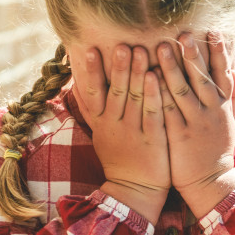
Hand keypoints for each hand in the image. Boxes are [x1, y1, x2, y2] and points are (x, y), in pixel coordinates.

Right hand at [73, 44, 169, 222]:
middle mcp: (115, 125)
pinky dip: (153, 95)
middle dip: (119, 66)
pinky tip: (155, 77)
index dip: (92, 71)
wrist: (135, 191)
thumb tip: (79, 86)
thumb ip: (95, 111)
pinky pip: (152, 114)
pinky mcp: (153, 140)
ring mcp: (134, 132)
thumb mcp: (102, 135)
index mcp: (102, 123)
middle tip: (122, 43)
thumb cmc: (121, 159)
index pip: (93, 92)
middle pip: (116, 90)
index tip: (91, 50)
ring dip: (136, 73)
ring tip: (139, 51)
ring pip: (134, 98)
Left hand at [158, 32, 234, 216]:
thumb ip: (234, 95)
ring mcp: (195, 124)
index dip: (219, 52)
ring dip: (172, 69)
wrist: (210, 181)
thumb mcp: (230, 120)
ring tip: (162, 48)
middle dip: (193, 55)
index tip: (214, 31)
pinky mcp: (179, 136)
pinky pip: (168, 112)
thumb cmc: (216, 148)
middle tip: (184, 34)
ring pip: (183, 92)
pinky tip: (149, 80)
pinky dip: (159, 95)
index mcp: (223, 106)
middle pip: (202, 78)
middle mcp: (211, 111)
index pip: (222, 73)